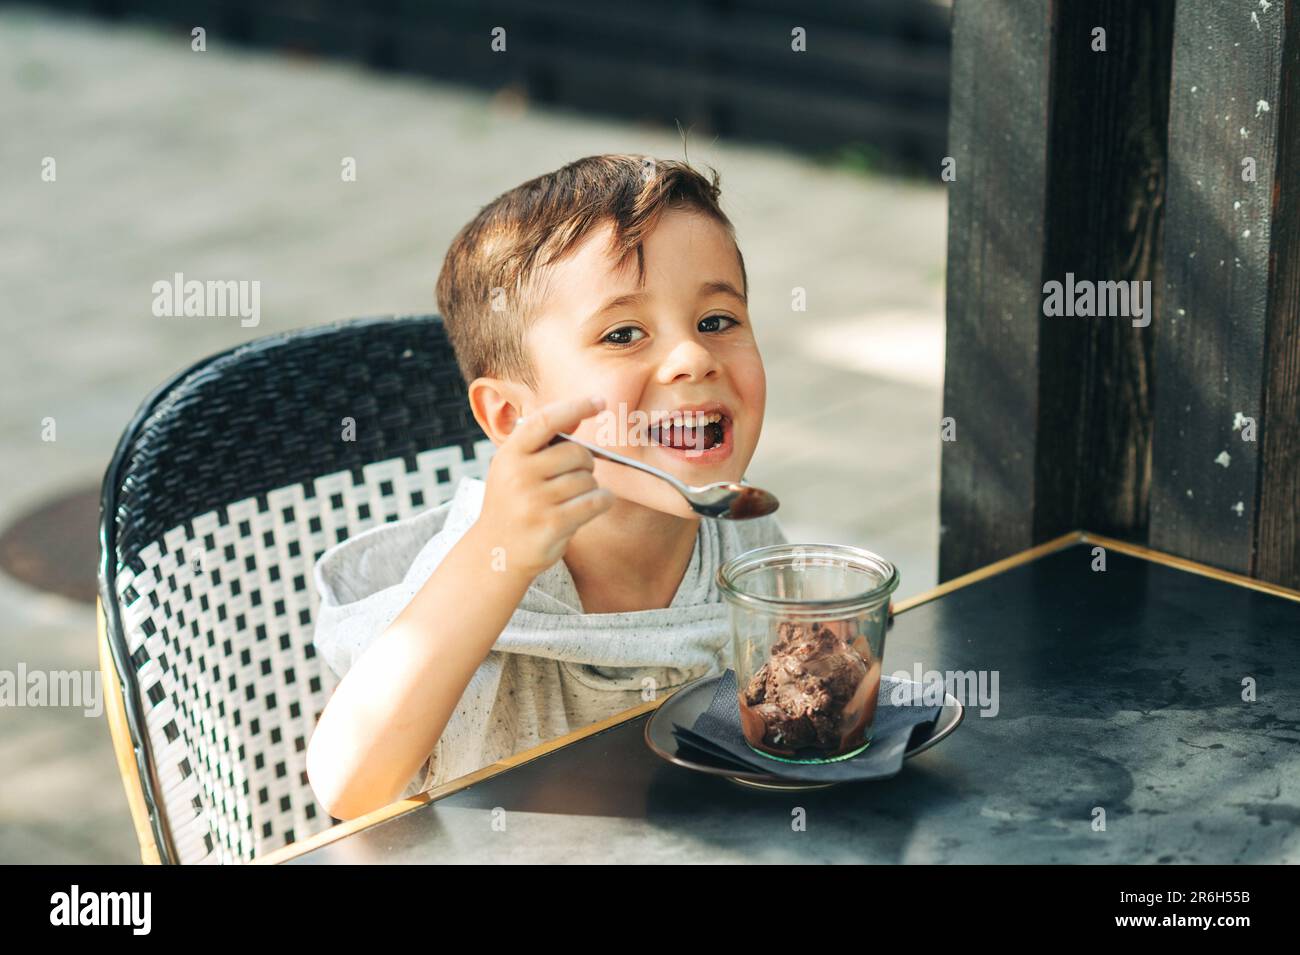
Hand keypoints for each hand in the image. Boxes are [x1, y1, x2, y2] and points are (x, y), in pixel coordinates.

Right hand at [475, 394, 614, 579]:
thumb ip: (543, 443)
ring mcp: (535, 501)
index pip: (546, 421)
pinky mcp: (553, 524)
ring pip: (588, 479)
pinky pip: (595, 501)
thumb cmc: (513, 503)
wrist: (495, 552)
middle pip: (577, 453)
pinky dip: (602, 500)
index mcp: (509, 454)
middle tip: (574, 476)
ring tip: (572, 498)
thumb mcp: (514, 468)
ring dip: (590, 487)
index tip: (599, 402)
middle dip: (585, 463)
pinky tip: (593, 504)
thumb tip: (578, 413)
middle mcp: (519, 475)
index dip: (576, 407)